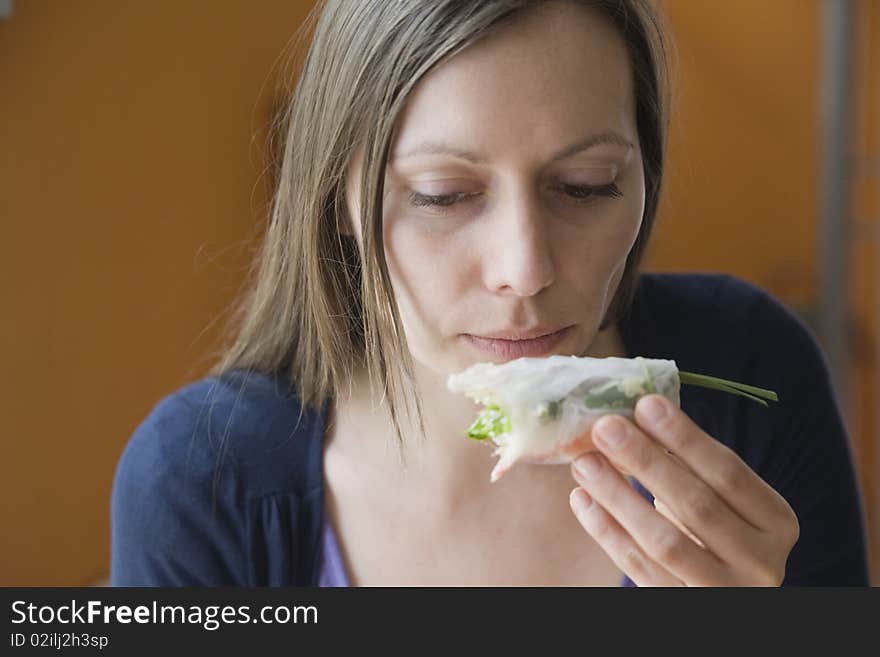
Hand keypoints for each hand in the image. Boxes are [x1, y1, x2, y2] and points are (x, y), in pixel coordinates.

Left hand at [568, 394, 799, 585]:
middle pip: (697, 505)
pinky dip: (607, 532)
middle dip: (647, 461)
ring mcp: (723, 591)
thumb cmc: (722, 533)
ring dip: (619, 496)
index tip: (646, 404)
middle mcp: (760, 562)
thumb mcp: (725, 501)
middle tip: (606, 427)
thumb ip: (693, 467)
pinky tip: (582, 499)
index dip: (686, 438)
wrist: (729, 592)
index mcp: (776, 522)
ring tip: (585, 462)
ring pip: (664, 541)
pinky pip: (638, 568)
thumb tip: (636, 414)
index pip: (729, 472)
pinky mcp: (682, 606)